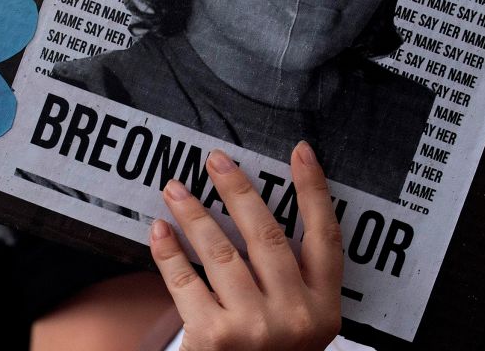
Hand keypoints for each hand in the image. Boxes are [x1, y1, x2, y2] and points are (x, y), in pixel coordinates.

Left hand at [149, 141, 342, 350]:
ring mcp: (254, 328)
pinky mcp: (214, 338)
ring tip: (175, 188)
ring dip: (194, 214)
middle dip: (238, 190)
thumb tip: (255, 212)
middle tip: (216, 160)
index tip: (300, 153)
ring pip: (220, 252)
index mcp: (324, 308)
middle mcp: (294, 316)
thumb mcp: (301, 326)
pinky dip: (169, 252)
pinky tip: (159, 231)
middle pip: (266, 235)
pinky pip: (185, 282)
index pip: (325, 237)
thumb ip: (293, 281)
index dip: (314, 191)